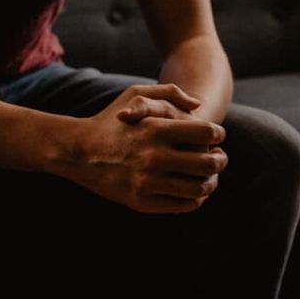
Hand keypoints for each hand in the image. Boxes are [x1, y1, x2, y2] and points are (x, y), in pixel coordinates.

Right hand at [58, 84, 227, 213]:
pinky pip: (181, 205)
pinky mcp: (141, 202)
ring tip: (210, 177)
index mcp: (155, 129)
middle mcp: (153, 157)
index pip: (205, 134)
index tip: (218, 137)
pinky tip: (194, 192)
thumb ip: (169, 93)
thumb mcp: (135, 93)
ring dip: (211, 183)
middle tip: (220, 158)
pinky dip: (195, 200)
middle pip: (207, 163)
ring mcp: (146, 182)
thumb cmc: (110, 119)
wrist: (78, 151)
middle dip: (221, 160)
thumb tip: (198, 106)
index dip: (218, 135)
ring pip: (198, 189)